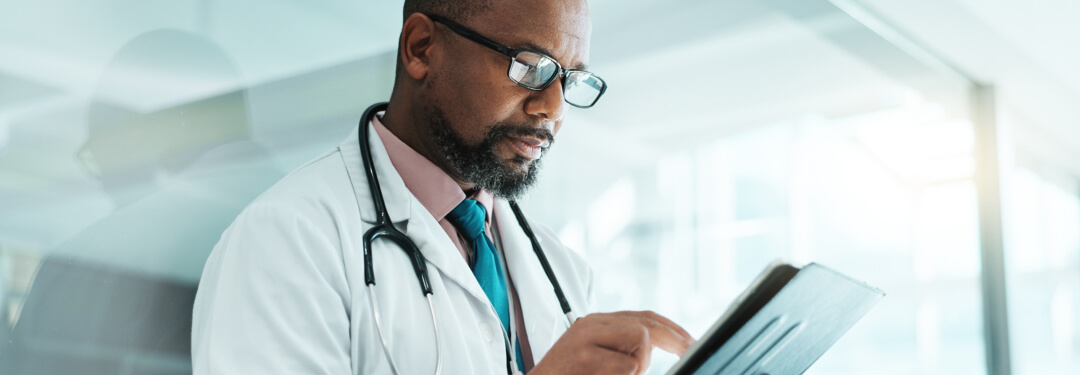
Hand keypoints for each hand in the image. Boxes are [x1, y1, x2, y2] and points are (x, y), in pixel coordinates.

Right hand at [529, 311, 694, 374]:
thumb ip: (620, 344)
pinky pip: (627, 366)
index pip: (643, 317)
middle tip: (690, 351)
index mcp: (595, 323)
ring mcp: (587, 340)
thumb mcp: (594, 354)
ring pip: (640, 340)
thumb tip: (660, 345)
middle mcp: (591, 325)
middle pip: (646, 325)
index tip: (690, 341)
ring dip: (638, 365)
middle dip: (673, 340)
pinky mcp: (586, 358)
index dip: (671, 328)